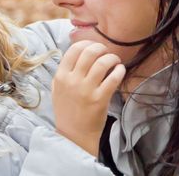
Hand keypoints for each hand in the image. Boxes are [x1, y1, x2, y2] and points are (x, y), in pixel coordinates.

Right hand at [52, 41, 125, 155]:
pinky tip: (120, 70)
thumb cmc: (67, 111)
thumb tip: (77, 53)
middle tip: (106, 52)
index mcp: (61, 76)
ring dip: (112, 58)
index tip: (94, 46)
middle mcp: (73, 81)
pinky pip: (113, 78)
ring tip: (115, 61)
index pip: (74, 50)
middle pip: (89, 52)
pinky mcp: (100, 99)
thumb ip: (64, 72)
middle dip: (101, 48)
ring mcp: (86, 90)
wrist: (74, 135)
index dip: (87, 43)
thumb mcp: (57, 89)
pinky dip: (119, 70)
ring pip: (103, 62)